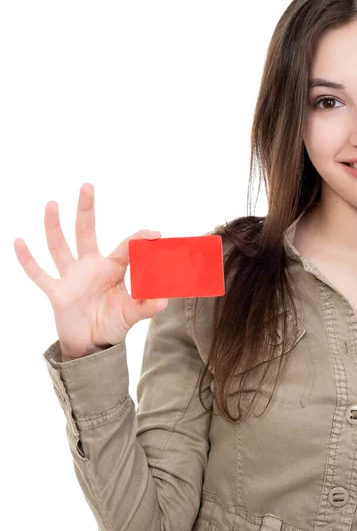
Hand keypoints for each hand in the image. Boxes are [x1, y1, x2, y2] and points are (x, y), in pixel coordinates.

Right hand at [14, 182, 167, 359]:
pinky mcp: (57, 292)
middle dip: (86, 210)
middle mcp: (91, 267)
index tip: (155, 233)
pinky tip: (19, 242)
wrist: (92, 344)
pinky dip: (28, 260)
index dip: (139, 240)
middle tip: (87, 186)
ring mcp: (71, 277)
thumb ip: (146, 307)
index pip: (125, 248)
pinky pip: (39, 275)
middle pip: (86, 232)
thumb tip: (163, 302)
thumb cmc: (113, 323)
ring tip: (52, 204)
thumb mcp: (132, 315)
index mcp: (112, 269)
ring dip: (54, 226)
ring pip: (60, 247)